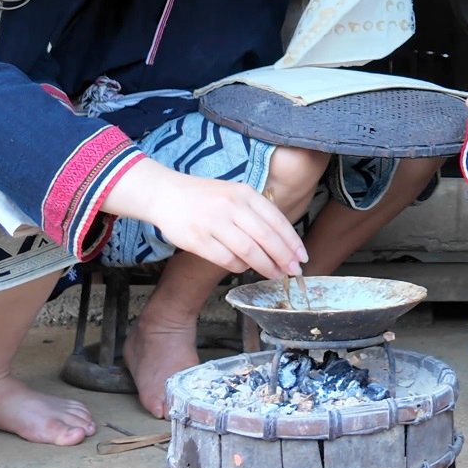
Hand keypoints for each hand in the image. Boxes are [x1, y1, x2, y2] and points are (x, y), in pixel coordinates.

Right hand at [102, 159, 306, 278]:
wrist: (166, 194)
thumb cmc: (205, 197)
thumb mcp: (234, 193)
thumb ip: (256, 212)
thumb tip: (283, 241)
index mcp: (244, 193)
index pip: (276, 220)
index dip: (292, 241)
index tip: (302, 256)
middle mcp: (231, 206)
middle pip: (266, 238)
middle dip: (284, 258)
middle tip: (293, 272)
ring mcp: (213, 223)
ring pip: (249, 252)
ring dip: (266, 266)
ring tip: (274, 274)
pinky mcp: (198, 240)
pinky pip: (227, 260)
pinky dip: (240, 267)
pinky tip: (245, 268)